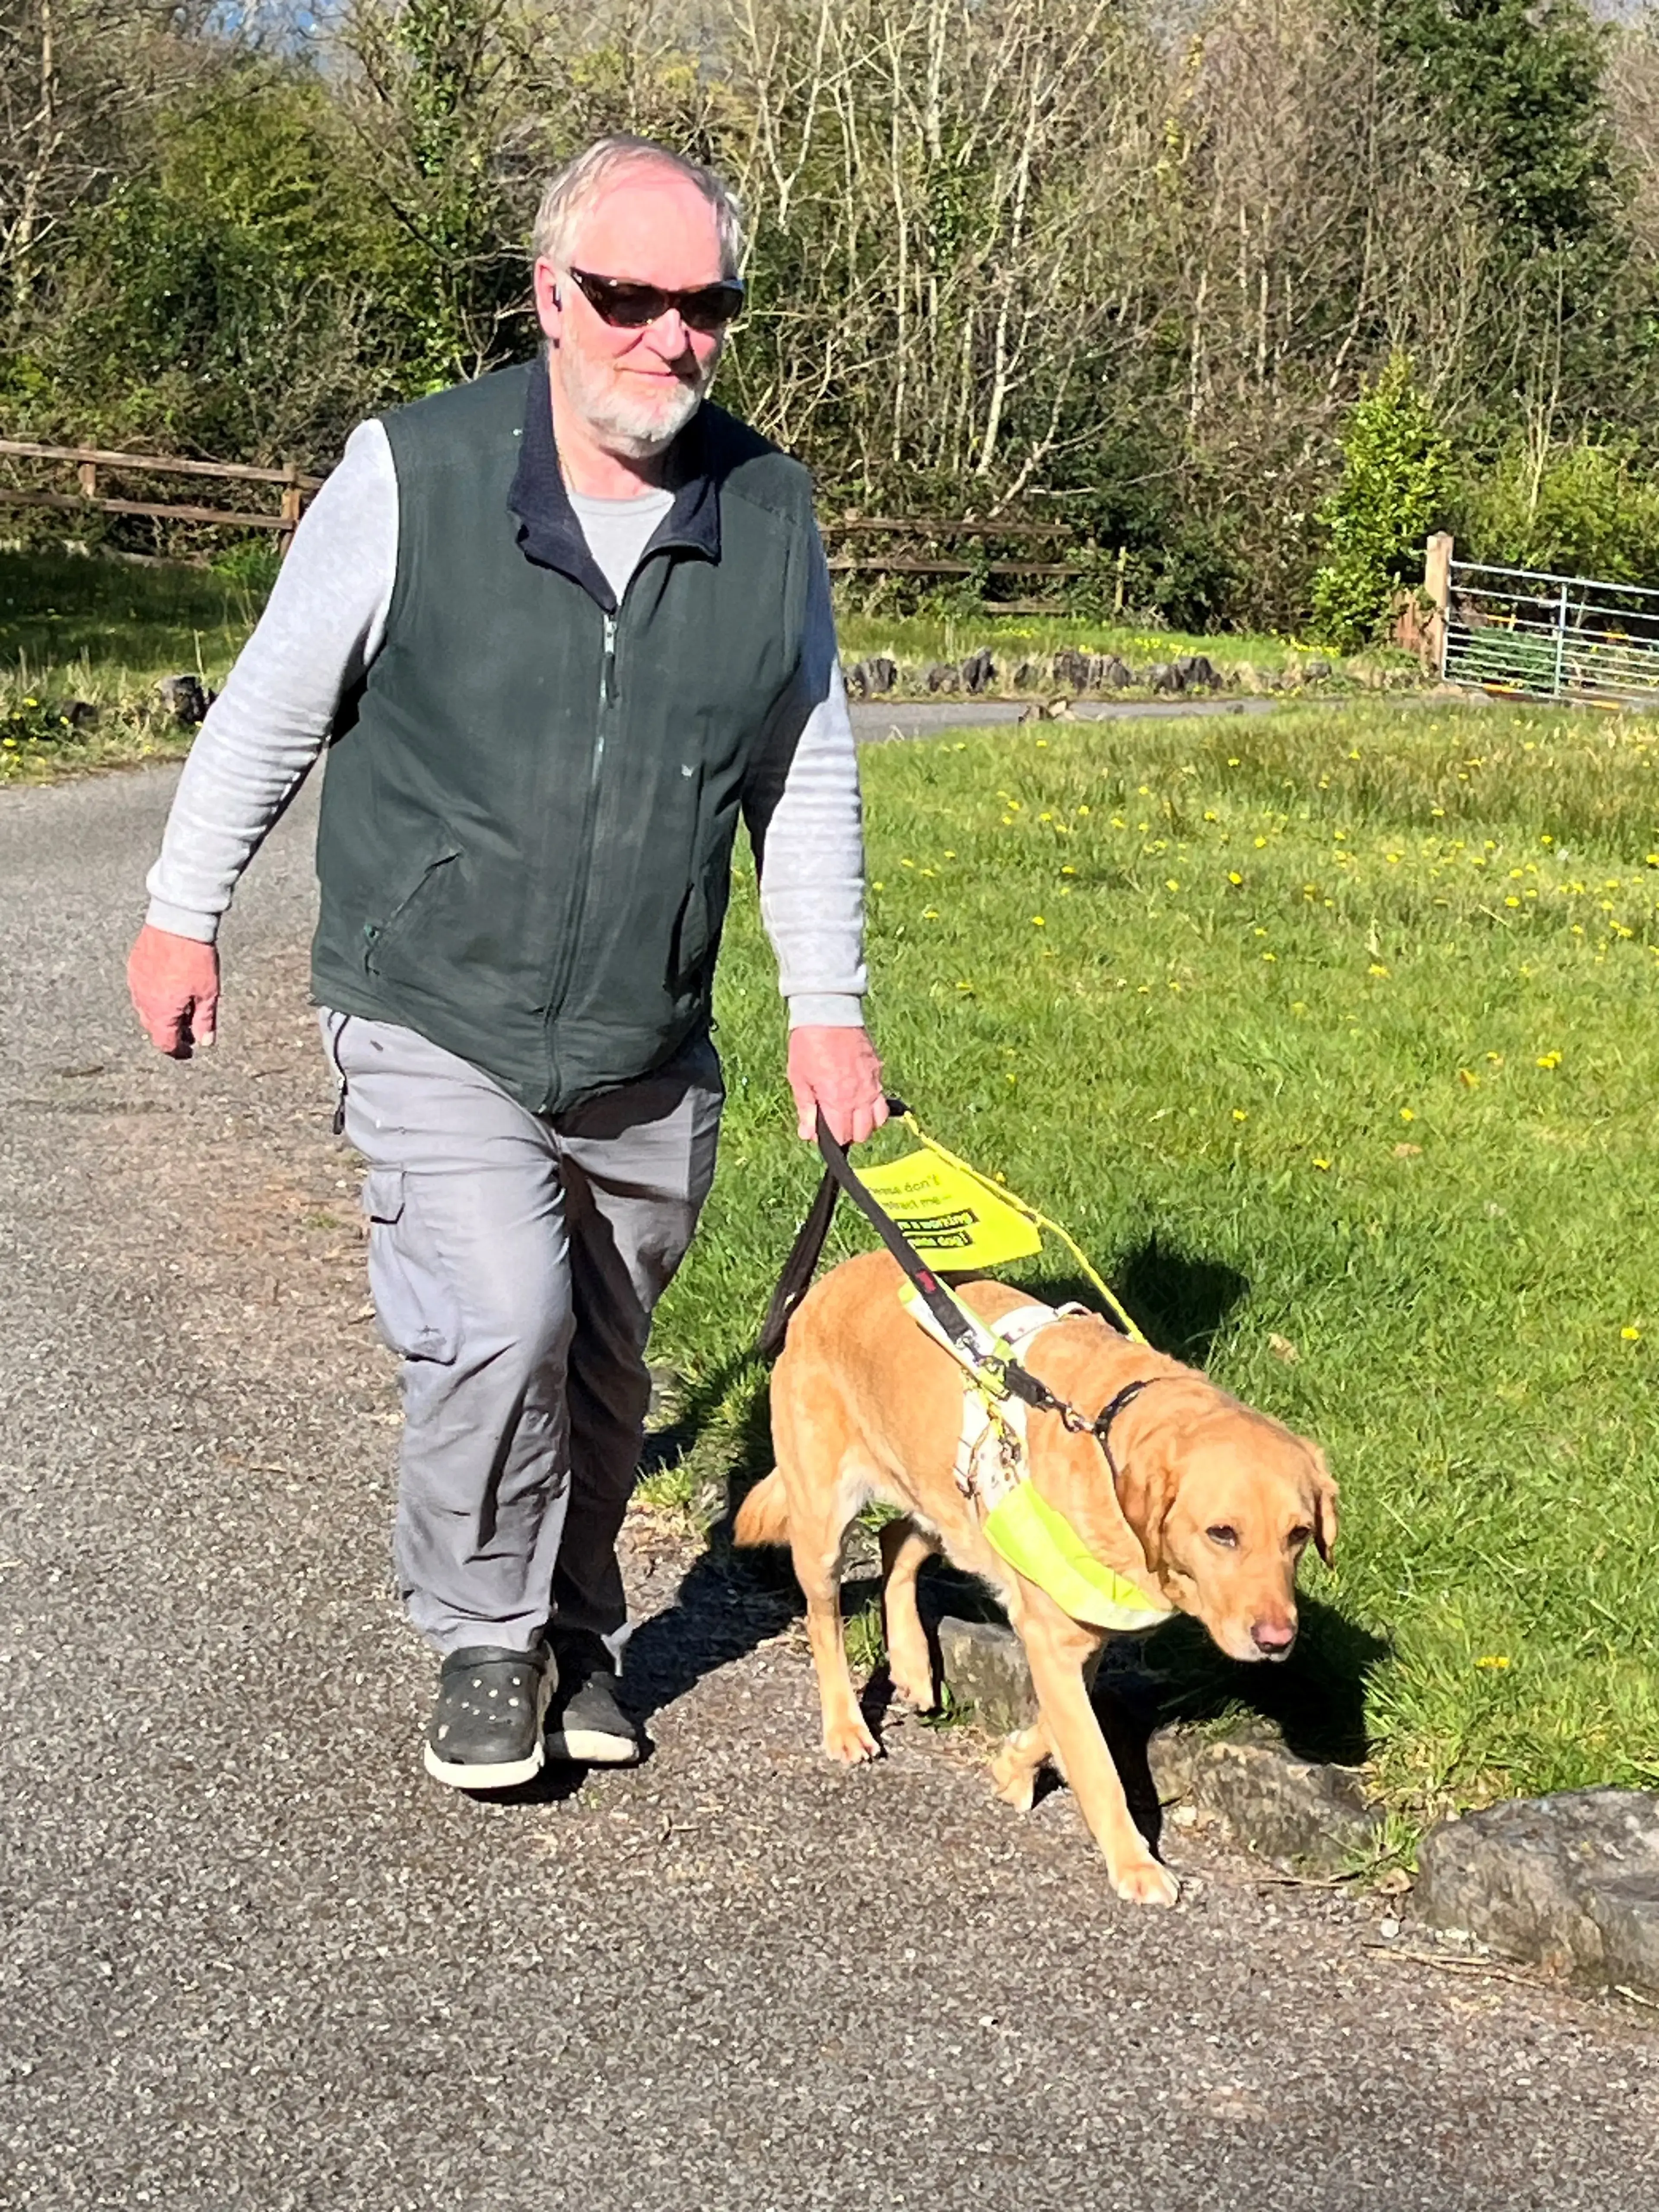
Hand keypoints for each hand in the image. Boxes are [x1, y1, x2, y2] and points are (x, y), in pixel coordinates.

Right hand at [128, 924, 219, 1057]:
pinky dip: (152, 995)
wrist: (178, 923)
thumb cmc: (195, 958)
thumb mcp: (208, 993)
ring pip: (144, 1009)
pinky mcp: (133, 966)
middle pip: (152, 1027)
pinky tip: (167, 988)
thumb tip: (205, 1042)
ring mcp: (135, 983)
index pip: (163, 1042)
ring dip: (160, 1013)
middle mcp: (143, 1001)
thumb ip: (205, 1020)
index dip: (177, 1050)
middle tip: (187, 1028)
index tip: (188, 1050)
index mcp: (161, 1011)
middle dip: (169, 1031)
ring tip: (179, 1007)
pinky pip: (139, 989)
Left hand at [787, 1024, 886, 1145]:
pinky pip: (882, 1099)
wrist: (829, 1012)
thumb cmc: (809, 1044)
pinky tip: (861, 1099)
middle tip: (836, 1122)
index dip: (831, 1139)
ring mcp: (872, 1084)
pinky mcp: (878, 1071)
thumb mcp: (798, 1078)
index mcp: (837, 1100)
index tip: (822, 1131)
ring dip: (865, 1123)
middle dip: (849, 1134)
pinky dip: (874, 1106)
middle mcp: (859, 1096)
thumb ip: (805, 1109)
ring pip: (878, 1120)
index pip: (842, 1136)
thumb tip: (808, 1135)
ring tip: (851, 1114)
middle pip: (862, 1132)